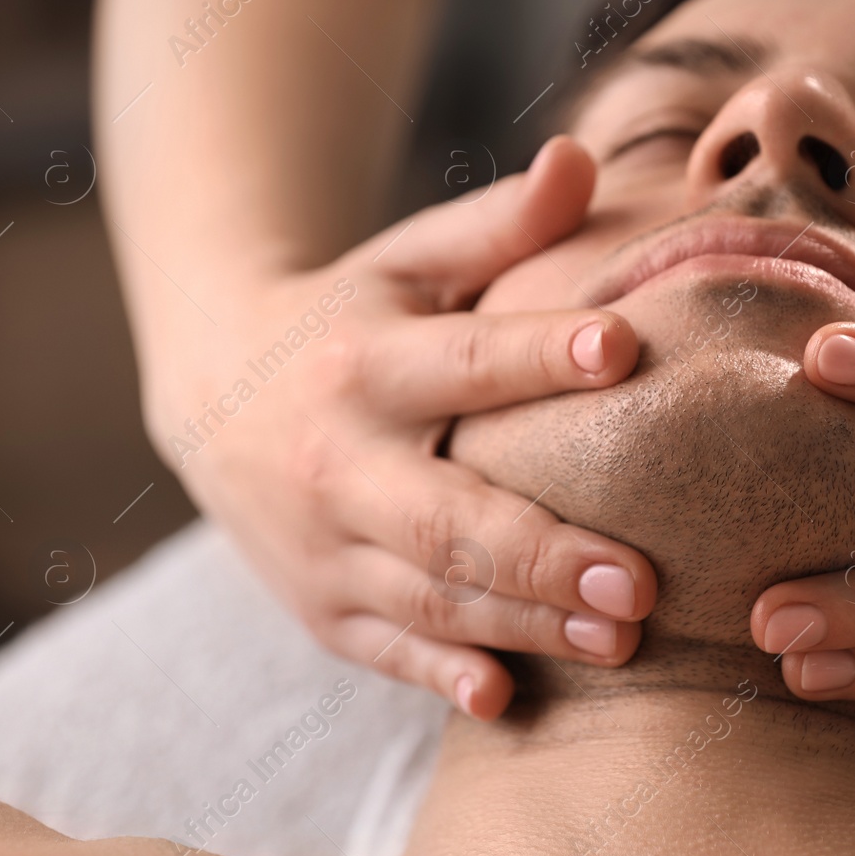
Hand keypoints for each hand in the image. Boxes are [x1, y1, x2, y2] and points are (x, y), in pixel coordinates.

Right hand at [149, 137, 655, 719]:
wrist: (212, 392)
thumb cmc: (348, 316)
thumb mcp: (409, 262)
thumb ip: (497, 225)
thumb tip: (581, 158)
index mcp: (366, 362)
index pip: (464, 361)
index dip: (537, 354)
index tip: (622, 348)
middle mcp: (337, 461)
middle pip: (442, 516)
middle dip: (539, 551)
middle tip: (642, 580)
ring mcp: (323, 546)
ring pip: (426, 597)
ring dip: (521, 623)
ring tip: (620, 637)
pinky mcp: (320, 606)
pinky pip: (382, 650)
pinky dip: (438, 674)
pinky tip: (504, 697)